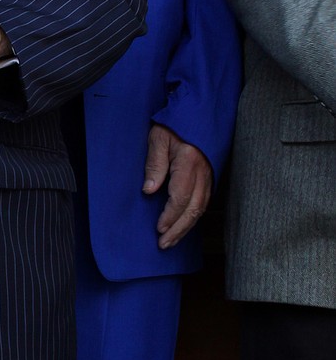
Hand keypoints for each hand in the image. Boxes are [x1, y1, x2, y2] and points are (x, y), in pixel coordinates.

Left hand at [143, 124, 212, 248]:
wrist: (197, 115)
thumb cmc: (174, 126)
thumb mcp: (158, 138)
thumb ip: (154, 164)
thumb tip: (149, 190)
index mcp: (190, 163)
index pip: (181, 197)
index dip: (170, 215)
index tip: (159, 228)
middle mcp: (203, 173)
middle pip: (193, 209)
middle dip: (178, 229)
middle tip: (164, 243)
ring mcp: (209, 177)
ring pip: (201, 209)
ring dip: (186, 227)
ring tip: (171, 240)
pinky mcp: (210, 179)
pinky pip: (204, 203)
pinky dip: (193, 218)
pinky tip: (183, 226)